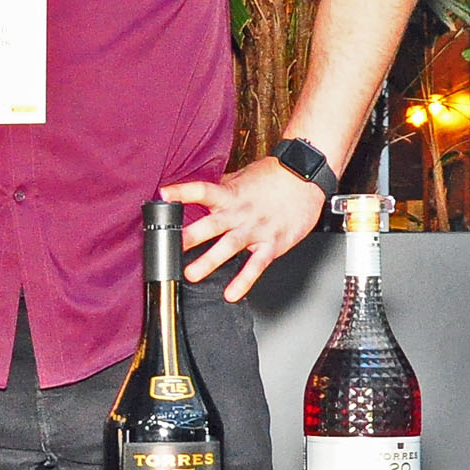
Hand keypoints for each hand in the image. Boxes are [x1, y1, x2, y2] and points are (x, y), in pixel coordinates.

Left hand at [160, 158, 325, 301]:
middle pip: (213, 224)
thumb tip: (199, 192)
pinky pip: (256, 265)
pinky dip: (244, 280)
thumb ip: (221, 188)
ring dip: (210, 260)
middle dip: (191, 236)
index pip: (202, 190)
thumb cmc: (274, 176)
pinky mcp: (273, 243)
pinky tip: (232, 293)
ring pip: (230, 246)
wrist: (306, 177)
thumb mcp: (243, 177)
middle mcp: (240, 212)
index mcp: (230, 195)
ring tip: (191, 274)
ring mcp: (256, 229)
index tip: (163, 195)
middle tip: (171, 247)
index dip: (182, 192)